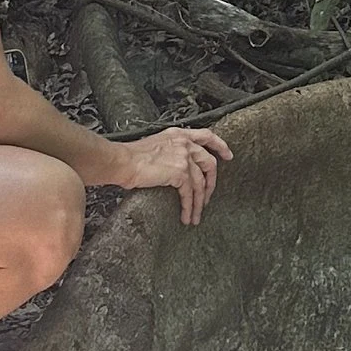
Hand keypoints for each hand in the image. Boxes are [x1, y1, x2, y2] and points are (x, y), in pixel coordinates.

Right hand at [113, 123, 230, 222]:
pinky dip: (189, 207)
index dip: (220, 146)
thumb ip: (171, 151)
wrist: (122, 161)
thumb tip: (176, 168)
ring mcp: (184, 157)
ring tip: (195, 216)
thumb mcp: (156, 145)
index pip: (207, 136)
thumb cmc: (131, 156)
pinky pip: (190, 193)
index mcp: (178, 134)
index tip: (228, 155)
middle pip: (209, 163)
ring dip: (199, 202)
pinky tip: (186, 215)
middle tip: (208, 196)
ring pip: (200, 183)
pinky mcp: (179, 172)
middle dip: (211, 183)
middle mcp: (184, 143)